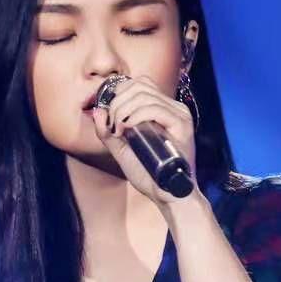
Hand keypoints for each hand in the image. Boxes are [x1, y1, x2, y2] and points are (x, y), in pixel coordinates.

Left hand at [89, 74, 197, 210]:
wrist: (168, 197)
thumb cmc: (149, 176)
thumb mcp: (122, 151)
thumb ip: (108, 133)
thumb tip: (98, 111)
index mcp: (162, 109)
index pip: (139, 84)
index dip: (119, 93)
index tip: (110, 117)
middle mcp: (173, 108)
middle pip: (140, 85)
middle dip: (118, 102)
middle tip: (112, 126)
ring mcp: (179, 114)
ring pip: (145, 95)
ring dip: (124, 109)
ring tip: (118, 130)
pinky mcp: (182, 125)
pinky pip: (155, 109)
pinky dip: (136, 115)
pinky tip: (127, 127)